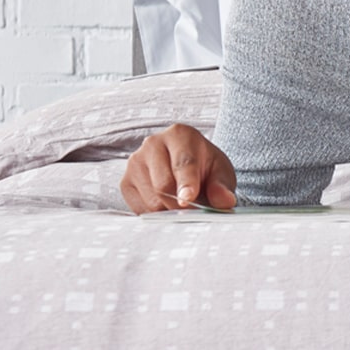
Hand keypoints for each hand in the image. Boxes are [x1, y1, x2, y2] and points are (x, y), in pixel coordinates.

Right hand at [120, 124, 237, 214]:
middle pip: (163, 185)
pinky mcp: (125, 182)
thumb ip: (222, 186)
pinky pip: (140, 208)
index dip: (186, 183)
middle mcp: (152, 144)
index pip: (183, 162)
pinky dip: (156, 214)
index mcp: (180, 135)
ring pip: (151, 200)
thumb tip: (224, 202)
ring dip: (169, 211)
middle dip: (180, 205)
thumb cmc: (204, 166)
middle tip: (194, 212)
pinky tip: (166, 205)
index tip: (188, 199)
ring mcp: (135, 163)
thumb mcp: (220, 172)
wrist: (187, 165)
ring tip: (181, 204)